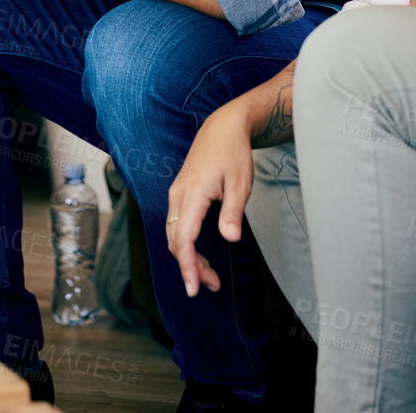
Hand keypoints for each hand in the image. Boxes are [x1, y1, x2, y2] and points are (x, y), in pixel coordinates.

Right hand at [166, 102, 254, 297]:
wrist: (223, 128)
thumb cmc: (233, 153)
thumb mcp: (240, 184)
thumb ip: (232, 212)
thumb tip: (230, 239)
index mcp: (193, 193)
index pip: (183, 238)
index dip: (187, 265)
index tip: (194, 288)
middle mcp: (178, 195)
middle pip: (175, 240)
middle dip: (190, 266)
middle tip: (212, 286)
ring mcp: (177, 193)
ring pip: (174, 234)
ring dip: (189, 257)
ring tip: (211, 275)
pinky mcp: (180, 193)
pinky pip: (177, 224)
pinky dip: (186, 243)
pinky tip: (201, 253)